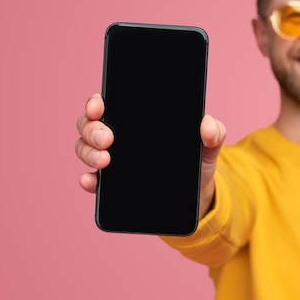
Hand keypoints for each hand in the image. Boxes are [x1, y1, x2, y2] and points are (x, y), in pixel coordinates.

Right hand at [74, 93, 226, 218]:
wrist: (196, 197)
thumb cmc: (196, 162)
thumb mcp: (208, 146)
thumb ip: (214, 132)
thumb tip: (208, 125)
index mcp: (135, 119)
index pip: (107, 103)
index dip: (96, 102)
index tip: (99, 105)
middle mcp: (117, 136)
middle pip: (89, 125)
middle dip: (92, 129)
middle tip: (108, 139)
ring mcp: (111, 160)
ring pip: (85, 149)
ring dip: (88, 153)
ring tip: (105, 161)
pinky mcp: (112, 186)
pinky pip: (92, 181)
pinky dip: (88, 181)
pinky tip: (91, 182)